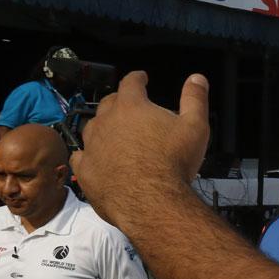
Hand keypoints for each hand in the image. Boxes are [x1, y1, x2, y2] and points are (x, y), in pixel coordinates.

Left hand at [71, 72, 209, 225]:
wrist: (151, 201)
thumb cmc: (175, 161)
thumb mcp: (195, 127)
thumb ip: (195, 99)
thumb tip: (198, 78)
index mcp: (132, 107)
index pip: (131, 83)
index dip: (137, 78)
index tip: (142, 77)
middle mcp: (106, 121)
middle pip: (108, 103)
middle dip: (119, 101)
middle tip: (129, 106)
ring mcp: (92, 145)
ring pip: (91, 127)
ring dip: (102, 126)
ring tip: (112, 132)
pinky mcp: (85, 169)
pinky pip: (81, 155)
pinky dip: (88, 153)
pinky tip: (94, 157)